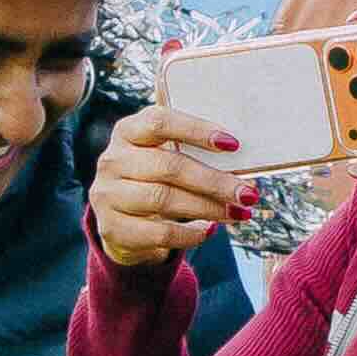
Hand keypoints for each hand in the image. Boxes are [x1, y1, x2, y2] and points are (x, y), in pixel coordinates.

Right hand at [87, 104, 251, 273]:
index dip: (196, 130)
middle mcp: (113, 160)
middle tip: (247, 193)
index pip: (159, 122)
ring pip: (164, 199)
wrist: (119, 220)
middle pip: (169, 166)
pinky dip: (190, 233)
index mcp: (127, 131)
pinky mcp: (112, 228)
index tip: (232, 144)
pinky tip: (210, 230)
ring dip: (208, 207)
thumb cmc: (154, 179)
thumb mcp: (163, 156)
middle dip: (214, 181)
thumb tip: (245, 170)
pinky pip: (159, 233)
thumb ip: (191, 153)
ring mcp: (108, 195)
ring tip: (237, 212)